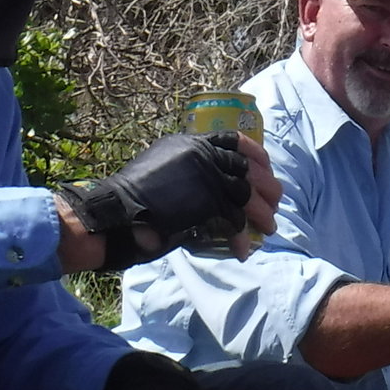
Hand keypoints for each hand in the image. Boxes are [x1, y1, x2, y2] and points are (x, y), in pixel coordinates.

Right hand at [58, 131, 256, 272]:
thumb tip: (215, 186)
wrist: (114, 213)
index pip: (231, 139)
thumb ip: (189, 172)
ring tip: (269, 228)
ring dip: (261, 213)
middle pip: (245, 168)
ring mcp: (205, 175)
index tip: (266, 165)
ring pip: (245, 194)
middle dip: (266, 186)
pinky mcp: (206, 200)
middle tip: (276, 202)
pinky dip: (240, 236)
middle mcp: (200, 154)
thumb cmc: (132, 198)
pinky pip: (233, 219)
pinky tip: (242, 249)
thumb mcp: (163, 170)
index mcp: (189, 143)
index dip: (254, 153)